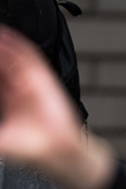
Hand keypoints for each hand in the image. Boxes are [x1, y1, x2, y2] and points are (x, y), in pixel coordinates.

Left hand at [0, 26, 114, 188]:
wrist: (57, 151)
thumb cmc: (33, 149)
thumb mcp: (0, 136)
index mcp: (10, 103)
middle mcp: (21, 91)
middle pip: (3, 65)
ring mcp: (32, 84)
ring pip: (14, 58)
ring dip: (2, 46)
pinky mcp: (43, 79)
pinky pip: (30, 57)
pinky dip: (17, 45)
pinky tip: (4, 37)